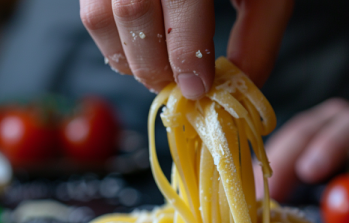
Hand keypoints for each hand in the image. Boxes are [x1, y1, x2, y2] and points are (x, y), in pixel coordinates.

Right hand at [79, 0, 292, 98]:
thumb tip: (238, 88)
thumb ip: (257, 38)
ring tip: (161, 71)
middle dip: (155, 66)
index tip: (198, 87)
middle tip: (179, 86)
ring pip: (99, 18)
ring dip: (130, 60)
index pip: (180, 0)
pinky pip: (91, 14)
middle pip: (131, 13)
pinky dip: (116, 44)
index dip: (187, 52)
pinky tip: (144, 49)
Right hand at [256, 98, 348, 201]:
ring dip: (265, 171)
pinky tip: (248, 195)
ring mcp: (306, 133)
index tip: (310, 171)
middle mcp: (331, 122)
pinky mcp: (291, 147)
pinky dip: (260, 175)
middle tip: (262, 197)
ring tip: (248, 200)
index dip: (330, 145)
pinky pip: (272, 157)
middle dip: (282, 162)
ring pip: (283, 144)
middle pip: (305, 132)